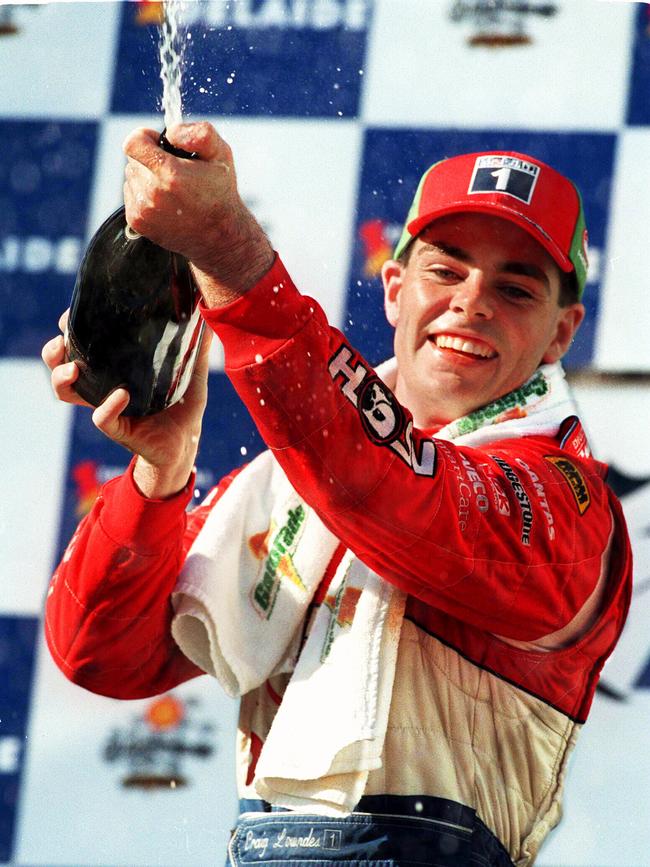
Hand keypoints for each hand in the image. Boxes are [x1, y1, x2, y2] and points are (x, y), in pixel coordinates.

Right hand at [42, 311, 212, 497]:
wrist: (187, 444)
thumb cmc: (184, 406)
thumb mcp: (192, 372)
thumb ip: (198, 346)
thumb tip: (207, 312)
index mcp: (114, 369)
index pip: (81, 345)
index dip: (70, 329)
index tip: (71, 315)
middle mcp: (102, 386)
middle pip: (60, 366)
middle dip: (53, 352)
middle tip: (62, 340)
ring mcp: (107, 407)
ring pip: (66, 393)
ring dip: (61, 379)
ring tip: (74, 368)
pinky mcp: (118, 429)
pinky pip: (102, 418)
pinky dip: (108, 406)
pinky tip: (122, 395)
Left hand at [123, 122, 273, 304]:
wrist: (218, 236)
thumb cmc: (219, 192)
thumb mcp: (221, 155)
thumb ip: (199, 134)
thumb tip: (171, 132)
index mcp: (171, 175)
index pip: (133, 143)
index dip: (144, 137)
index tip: (157, 143)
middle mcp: (153, 194)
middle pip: (133, 160)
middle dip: (149, 159)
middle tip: (173, 171)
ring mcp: (143, 211)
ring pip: (131, 177)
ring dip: (146, 177)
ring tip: (170, 189)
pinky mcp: (138, 222)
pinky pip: (131, 195)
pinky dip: (143, 194)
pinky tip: (165, 202)